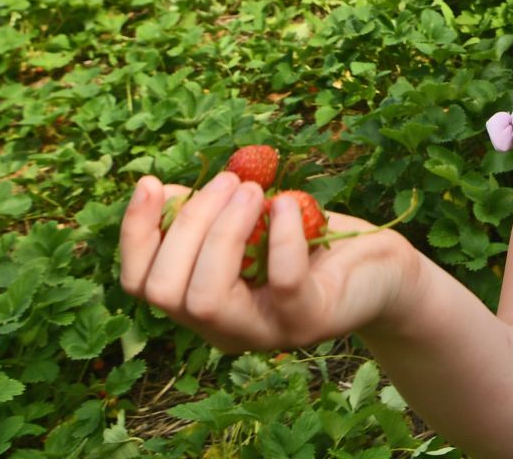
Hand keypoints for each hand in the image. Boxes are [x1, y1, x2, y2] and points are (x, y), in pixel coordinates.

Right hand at [119, 172, 417, 353]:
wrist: (377, 268)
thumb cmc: (307, 240)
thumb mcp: (251, 219)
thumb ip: (208, 211)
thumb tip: (163, 191)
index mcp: (200, 302)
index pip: (139, 283)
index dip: (135, 234)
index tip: (151, 183)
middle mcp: (224, 327)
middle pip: (164, 291)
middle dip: (187, 225)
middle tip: (230, 181)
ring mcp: (265, 331)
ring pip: (206, 298)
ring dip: (221, 232)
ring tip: (252, 190)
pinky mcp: (308, 320)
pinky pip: (281, 283)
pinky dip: (281, 236)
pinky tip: (288, 203)